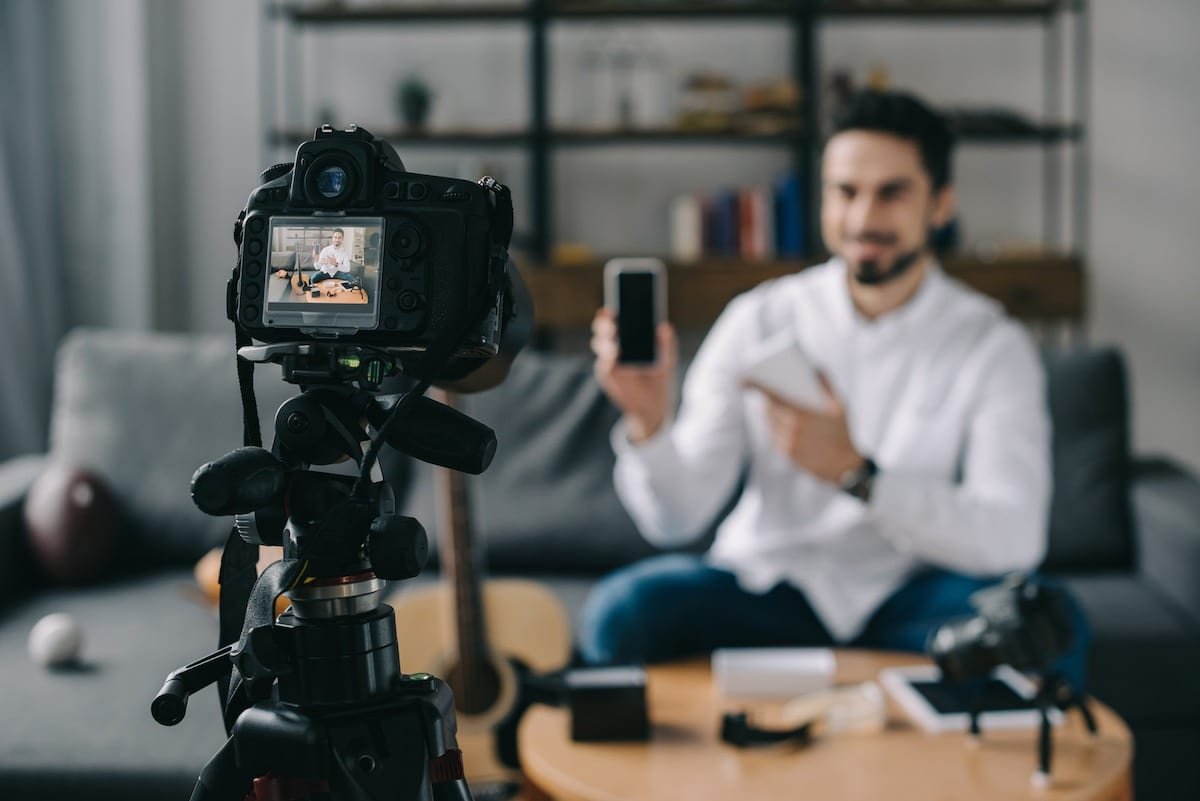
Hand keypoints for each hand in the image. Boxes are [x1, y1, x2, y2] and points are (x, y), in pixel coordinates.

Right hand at [591, 308, 676, 442]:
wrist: (654, 406)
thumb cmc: (660, 379)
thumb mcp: (668, 360)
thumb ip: (667, 344)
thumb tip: (665, 326)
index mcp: (628, 338)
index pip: (616, 319)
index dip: (613, 310)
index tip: (616, 303)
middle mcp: (615, 346)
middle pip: (603, 328)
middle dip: (605, 322)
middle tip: (612, 317)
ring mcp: (609, 360)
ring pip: (599, 343)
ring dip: (605, 338)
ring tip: (615, 336)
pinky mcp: (607, 375)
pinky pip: (604, 364)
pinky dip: (608, 358)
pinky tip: (615, 354)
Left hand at [748, 374, 862, 483]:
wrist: (843, 466)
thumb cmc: (842, 432)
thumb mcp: (840, 405)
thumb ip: (826, 383)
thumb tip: (813, 367)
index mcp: (802, 414)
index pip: (772, 395)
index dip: (757, 386)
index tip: (744, 379)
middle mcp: (791, 429)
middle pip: (769, 408)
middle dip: (767, 397)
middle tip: (764, 386)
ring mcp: (787, 442)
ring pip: (770, 421)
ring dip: (770, 410)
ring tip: (772, 400)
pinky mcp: (785, 453)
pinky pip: (774, 434)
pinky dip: (776, 424)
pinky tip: (780, 418)